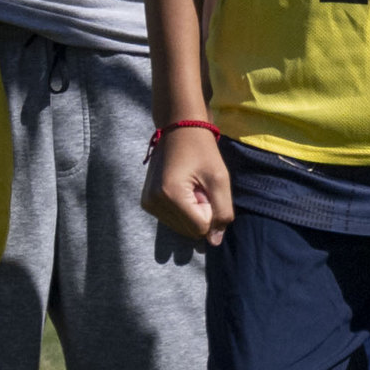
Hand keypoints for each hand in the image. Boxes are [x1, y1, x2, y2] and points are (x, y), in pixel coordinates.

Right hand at [145, 124, 231, 246]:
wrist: (177, 126)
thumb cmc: (202, 149)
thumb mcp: (219, 178)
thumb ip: (222, 212)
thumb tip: (213, 243)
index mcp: (170, 195)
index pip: (201, 228)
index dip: (211, 210)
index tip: (206, 187)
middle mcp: (154, 202)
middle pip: (190, 231)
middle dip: (201, 212)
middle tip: (198, 185)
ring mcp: (148, 203)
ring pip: (182, 228)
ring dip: (193, 211)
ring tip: (190, 184)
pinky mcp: (147, 202)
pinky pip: (173, 220)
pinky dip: (183, 209)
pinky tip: (182, 187)